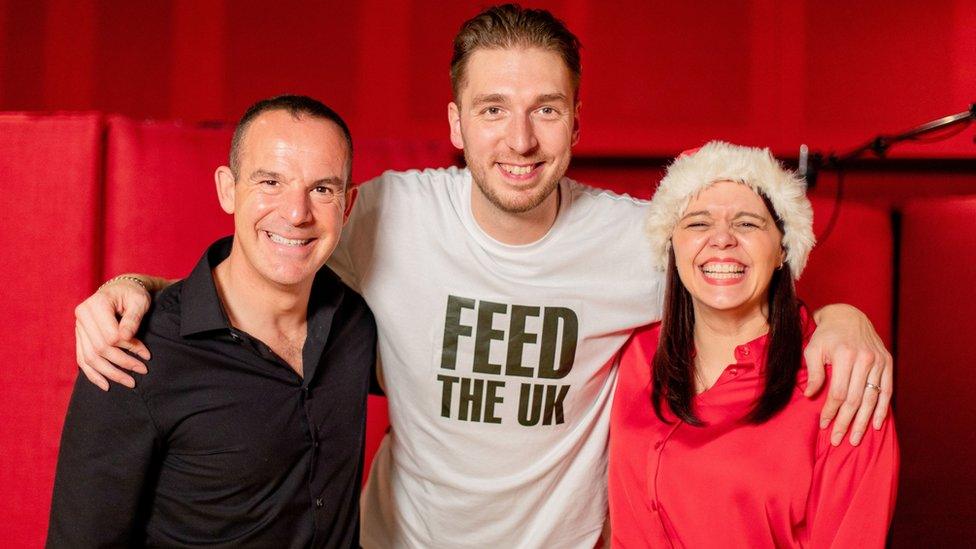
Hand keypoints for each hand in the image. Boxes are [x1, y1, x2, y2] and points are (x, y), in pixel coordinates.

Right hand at [75, 278, 151, 390]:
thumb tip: (125, 338)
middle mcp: (82, 316)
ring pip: (90, 358)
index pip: (110, 336)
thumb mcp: (139, 301)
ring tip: (129, 382)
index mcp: (95, 305)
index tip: (146, 354)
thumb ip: (133, 318)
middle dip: (122, 363)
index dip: (129, 348)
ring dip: (110, 373)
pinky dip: (93, 374)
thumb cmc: (133, 294)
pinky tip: (106, 384)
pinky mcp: (79, 337)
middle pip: (99, 349)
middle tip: (142, 371)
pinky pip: (82, 359)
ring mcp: (78, 327)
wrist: (120, 289)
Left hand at [805, 304, 892, 446]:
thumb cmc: (826, 335)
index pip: (838, 391)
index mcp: (845, 355)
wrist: (848, 315)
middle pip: (856, 399)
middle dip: (846, 422)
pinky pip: (887, 390)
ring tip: (855, 438)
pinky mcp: (887, 362)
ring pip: (872, 398)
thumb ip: (813, 372)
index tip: (824, 424)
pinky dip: (883, 409)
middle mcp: (864, 359)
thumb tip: (810, 395)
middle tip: (838, 440)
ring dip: (864, 421)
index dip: (831, 410)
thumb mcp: (812, 349)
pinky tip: (878, 424)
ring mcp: (878, 361)